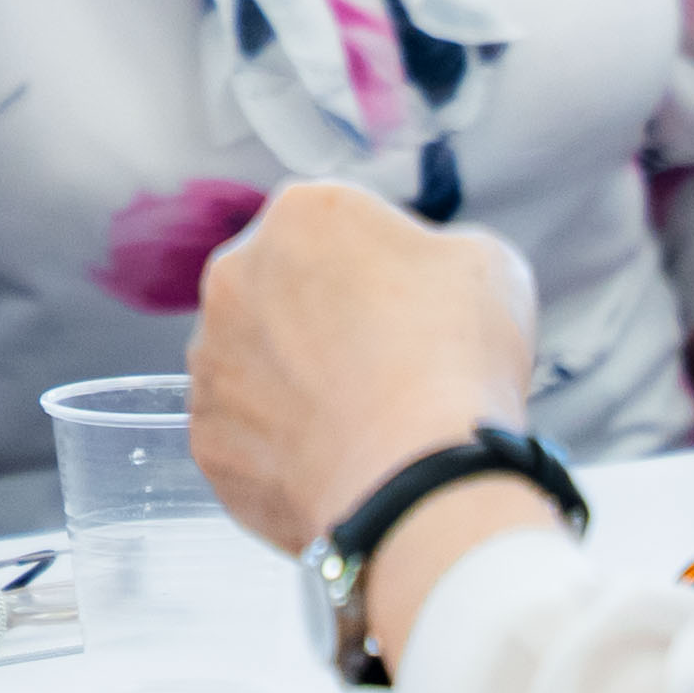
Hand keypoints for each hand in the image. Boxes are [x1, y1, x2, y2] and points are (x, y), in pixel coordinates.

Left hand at [186, 182, 539, 559]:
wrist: (418, 477)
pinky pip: (245, 439)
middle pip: (281, 293)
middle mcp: (234, 277)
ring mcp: (211, 363)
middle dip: (321, 323)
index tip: (407, 306)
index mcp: (303, 215)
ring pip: (253, 366)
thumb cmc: (455, 360)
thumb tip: (423, 276)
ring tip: (360, 422)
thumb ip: (436, 252)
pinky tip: (334, 463)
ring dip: (293, 385)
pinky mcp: (207, 439)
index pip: (335, 229)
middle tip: (382, 366)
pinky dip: (281, 452)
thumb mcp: (486, 263)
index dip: (379, 270)